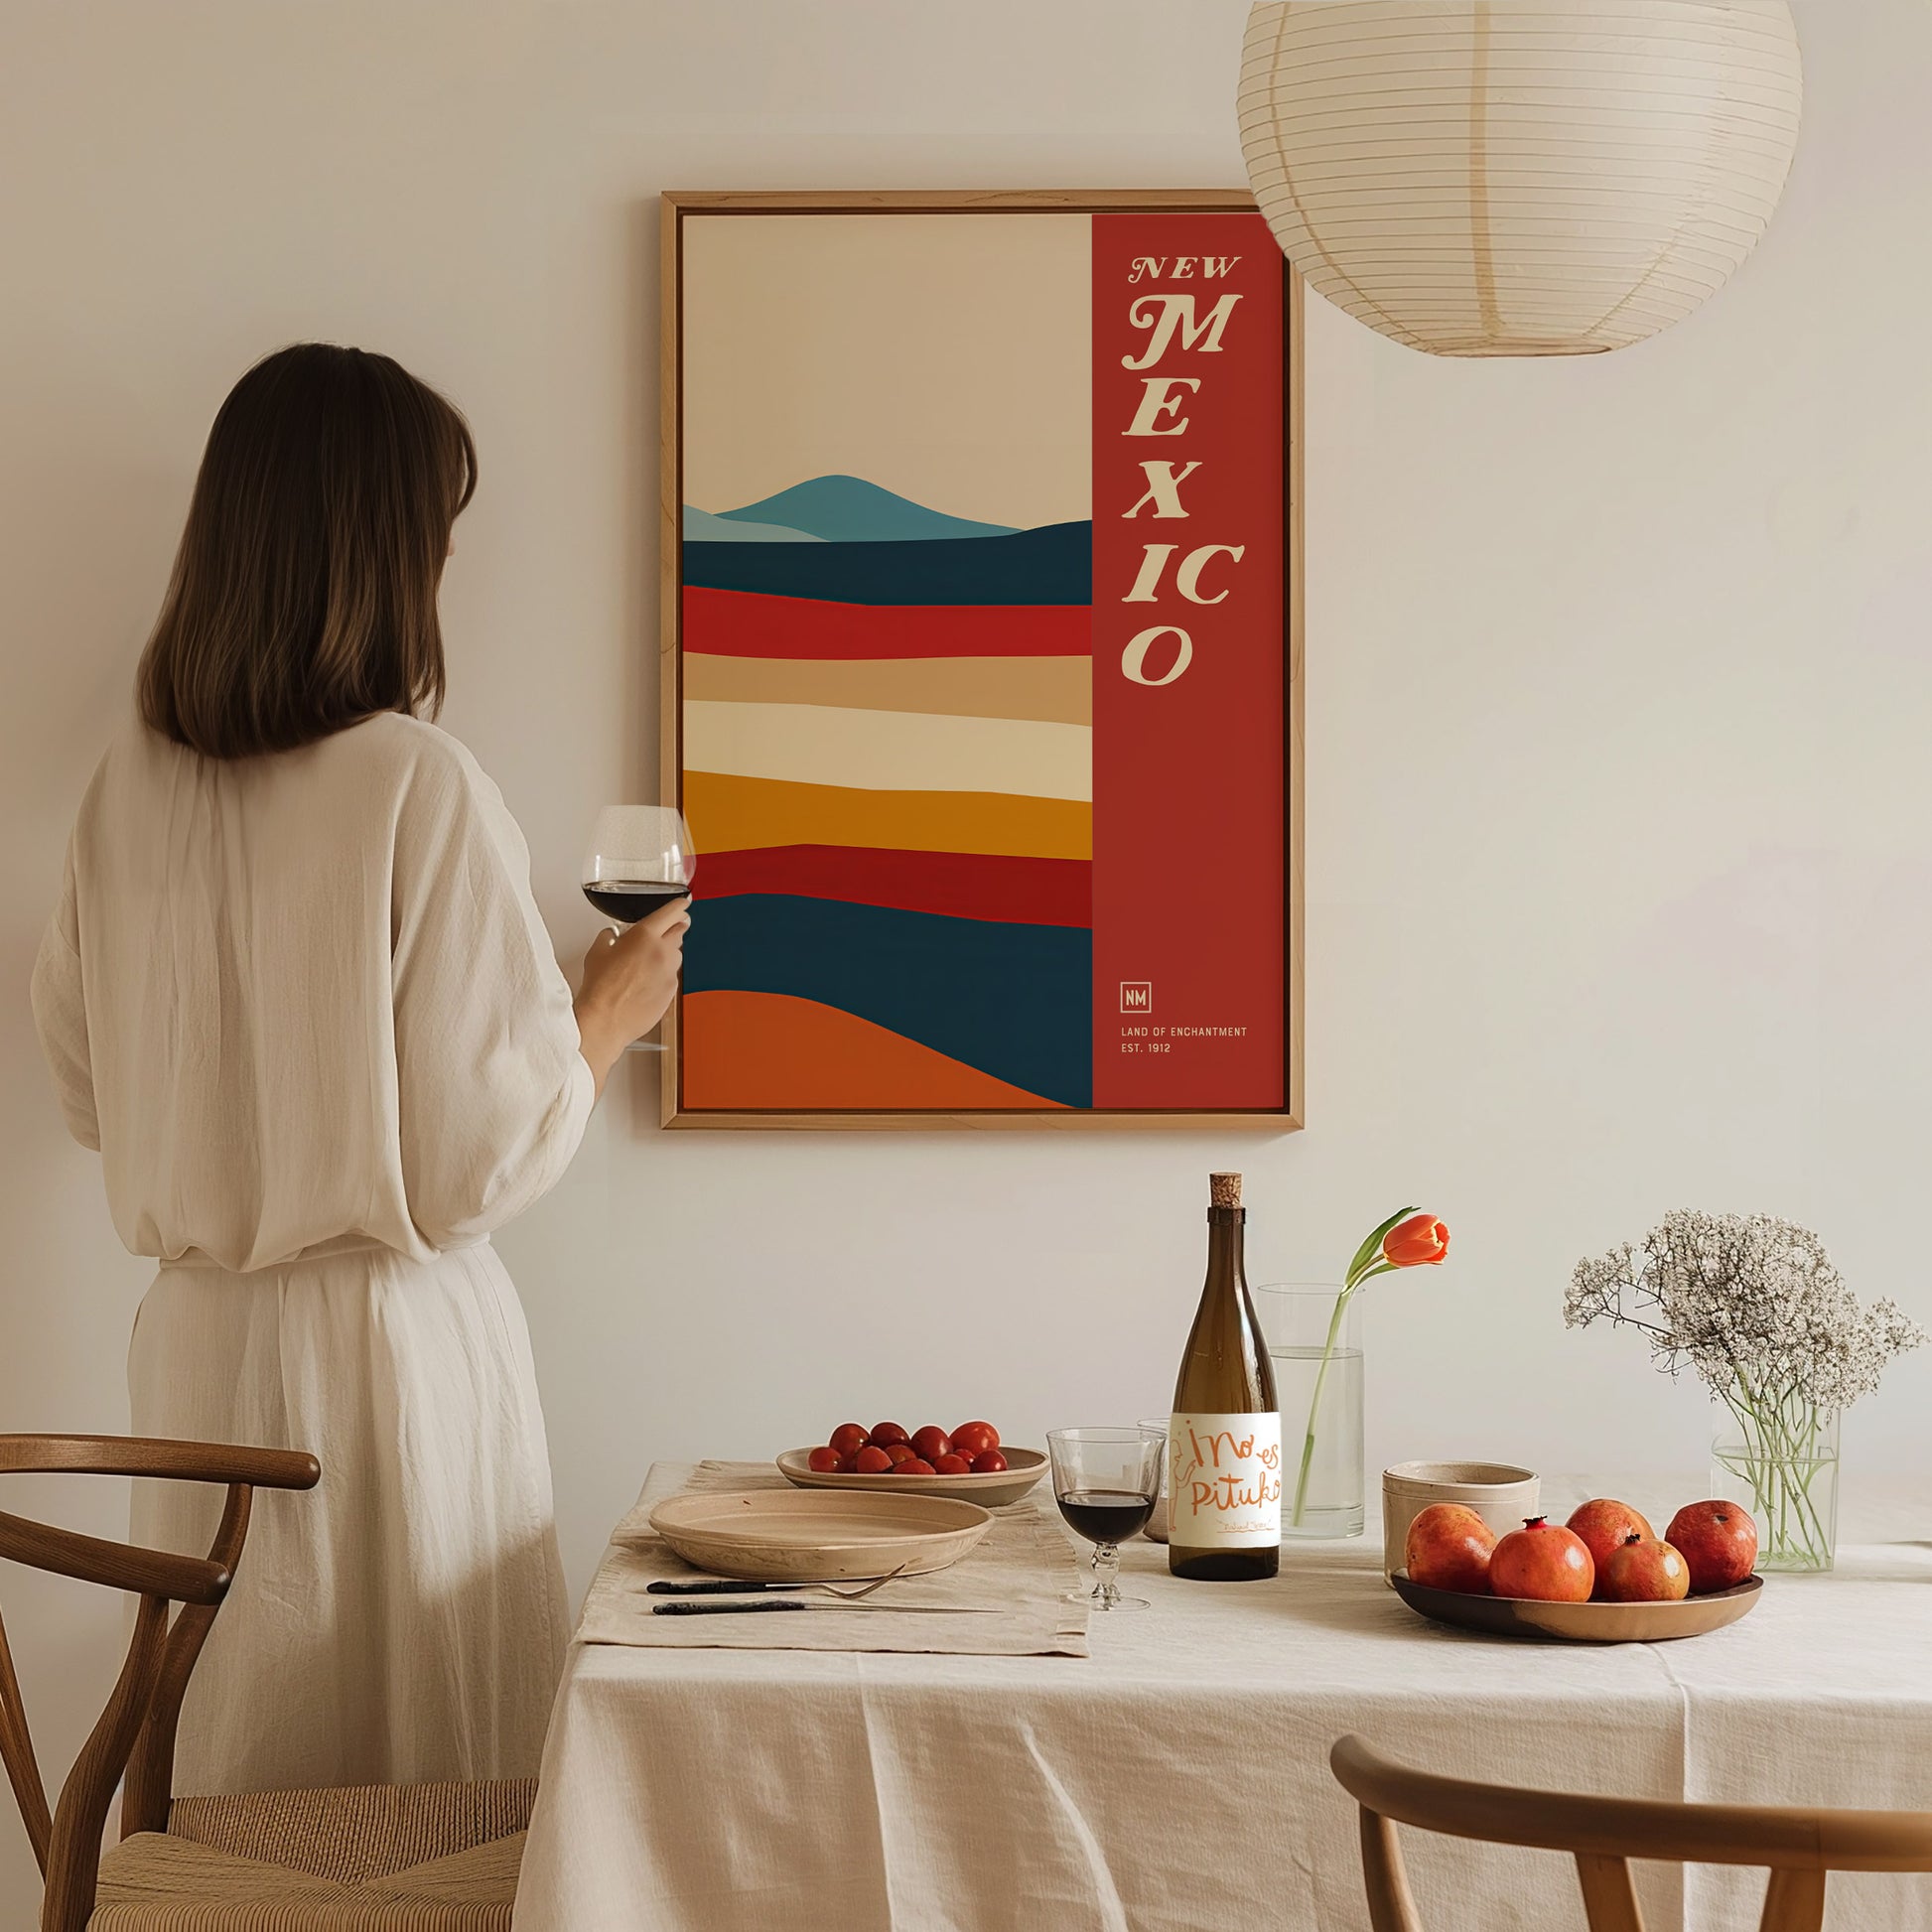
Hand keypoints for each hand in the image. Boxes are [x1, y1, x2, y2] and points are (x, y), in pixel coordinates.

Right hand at [574, 896, 689, 1094]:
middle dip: (674, 928)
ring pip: (677, 955)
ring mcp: (670, 973)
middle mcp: (662, 952)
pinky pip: (672, 976)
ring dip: (667, 953)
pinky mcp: (672, 991)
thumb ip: (609, 937)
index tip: (683, 903)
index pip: (671, 912)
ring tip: (647, 963)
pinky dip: (663, 975)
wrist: (605, 1020)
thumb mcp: (597, 952)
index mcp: (645, 935)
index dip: (679, 905)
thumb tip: (611, 935)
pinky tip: (646, 983)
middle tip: (667, 929)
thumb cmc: (600, 988)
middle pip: (679, 931)